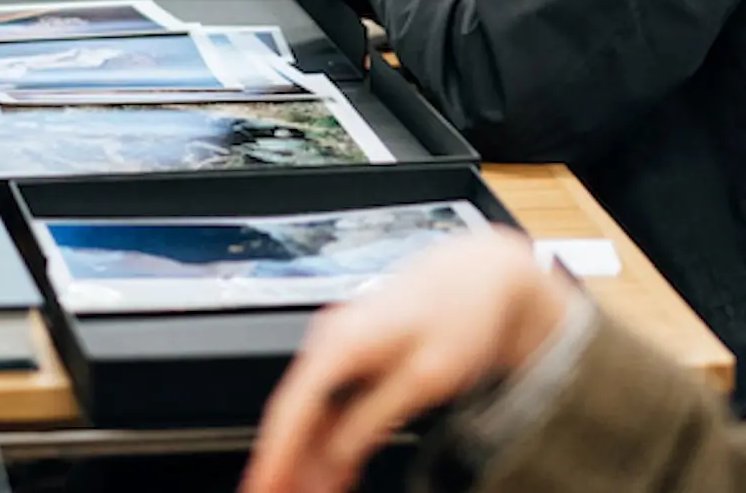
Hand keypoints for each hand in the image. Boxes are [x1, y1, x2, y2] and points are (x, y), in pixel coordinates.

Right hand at [242, 229, 576, 492]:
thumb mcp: (426, 376)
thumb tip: (335, 457)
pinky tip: (327, 471)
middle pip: (294, 414)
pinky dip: (322, 438)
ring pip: (309, 411)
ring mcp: (339, 345)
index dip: (275, 455)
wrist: (482, 275)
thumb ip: (375, 417)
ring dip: (302, 456)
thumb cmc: (461, 313)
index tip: (263, 487)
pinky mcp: (352, 355)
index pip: (292, 409)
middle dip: (282, 461)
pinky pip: (327, 403)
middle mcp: (331, 339)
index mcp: (342, 341)